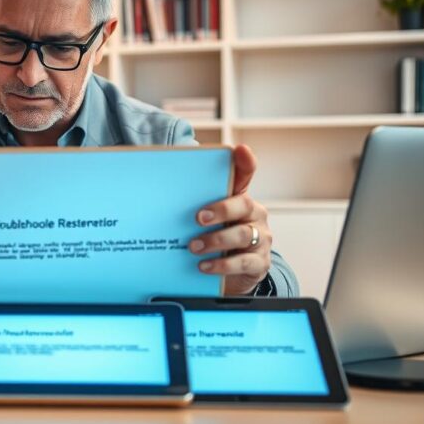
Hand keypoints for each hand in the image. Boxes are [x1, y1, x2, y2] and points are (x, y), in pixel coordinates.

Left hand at [188, 144, 272, 294]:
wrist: (231, 274)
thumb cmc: (217, 239)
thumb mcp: (206, 220)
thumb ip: (193, 204)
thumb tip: (162, 192)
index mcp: (240, 199)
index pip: (246, 175)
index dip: (245, 162)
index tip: (239, 149)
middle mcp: (255, 215)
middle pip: (244, 205)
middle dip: (221, 210)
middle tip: (198, 218)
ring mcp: (261, 239)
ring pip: (243, 235)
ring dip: (216, 240)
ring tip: (193, 246)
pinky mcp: (259, 263)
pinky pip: (244, 262)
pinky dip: (222, 264)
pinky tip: (204, 266)